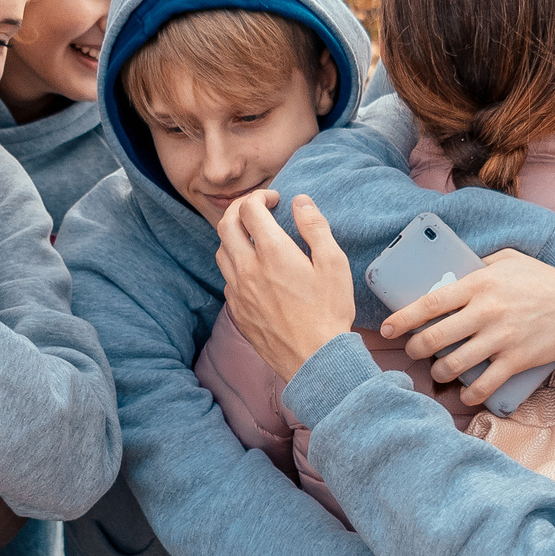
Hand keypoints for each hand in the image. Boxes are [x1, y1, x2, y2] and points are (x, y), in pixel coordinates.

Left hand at [215, 191, 354, 380]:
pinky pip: (226, 278)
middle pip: (225, 225)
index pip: (250, 209)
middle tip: (256, 208)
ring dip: (233, 235)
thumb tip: (300, 201)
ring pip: (221, 251)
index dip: (260, 196)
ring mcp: (238, 291)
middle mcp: (247, 268)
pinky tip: (252, 268)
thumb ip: (315, 227)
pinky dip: (234, 263)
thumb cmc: (328, 312)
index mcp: (272, 252)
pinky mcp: (237, 310)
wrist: (313, 359)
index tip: (274, 199)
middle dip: (239, 208)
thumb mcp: (333, 264)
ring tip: (252, 235)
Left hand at [380, 249, 554, 405]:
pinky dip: (469, 394)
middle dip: (415, 348)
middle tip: (413, 350)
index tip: (386, 328)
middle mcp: (485, 313)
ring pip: (454, 365)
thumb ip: (477, 265)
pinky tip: (464, 393)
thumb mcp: (506, 260)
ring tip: (439, 370)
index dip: (403, 318)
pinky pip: (483, 385)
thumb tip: (448, 272)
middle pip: (435, 337)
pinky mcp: (515, 361)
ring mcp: (500, 339)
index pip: (430, 303)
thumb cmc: (540, 279)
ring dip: (439, 372)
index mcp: (479, 285)